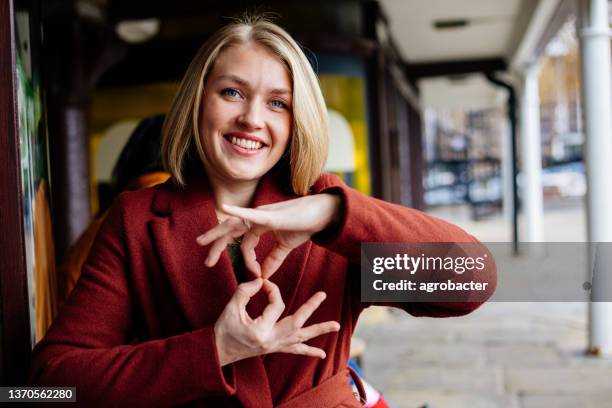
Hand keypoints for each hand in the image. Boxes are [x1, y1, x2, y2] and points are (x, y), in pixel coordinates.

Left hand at [197, 194, 341, 277]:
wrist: (321, 215)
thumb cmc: (304, 226)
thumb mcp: (285, 246)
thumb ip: (273, 260)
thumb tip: (263, 276)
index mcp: (260, 226)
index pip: (245, 244)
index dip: (247, 261)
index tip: (256, 275)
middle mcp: (256, 218)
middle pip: (231, 232)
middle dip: (217, 245)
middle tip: (207, 262)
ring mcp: (261, 214)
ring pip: (233, 224)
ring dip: (216, 234)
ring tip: (201, 242)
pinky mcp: (269, 215)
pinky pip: (250, 214)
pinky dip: (236, 212)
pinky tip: (224, 209)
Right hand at [214, 278, 340, 365]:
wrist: (219, 351)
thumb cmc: (224, 328)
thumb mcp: (231, 307)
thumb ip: (245, 291)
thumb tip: (261, 281)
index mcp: (260, 330)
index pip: (276, 304)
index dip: (272, 290)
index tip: (263, 283)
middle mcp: (271, 340)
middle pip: (296, 322)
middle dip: (310, 307)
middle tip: (322, 295)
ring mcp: (275, 347)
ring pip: (301, 338)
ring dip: (319, 330)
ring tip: (337, 326)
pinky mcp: (275, 349)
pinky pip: (295, 351)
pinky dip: (309, 351)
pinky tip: (322, 354)